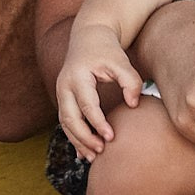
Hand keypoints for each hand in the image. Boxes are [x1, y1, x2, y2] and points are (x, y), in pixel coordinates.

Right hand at [56, 24, 142, 159]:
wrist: (89, 37)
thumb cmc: (107, 50)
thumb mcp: (121, 61)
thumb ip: (131, 81)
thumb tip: (133, 104)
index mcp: (78, 76)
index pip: (86, 104)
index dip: (97, 123)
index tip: (111, 137)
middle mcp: (64, 85)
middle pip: (69, 118)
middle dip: (84, 137)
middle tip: (101, 151)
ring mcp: (61, 92)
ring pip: (65, 123)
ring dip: (77, 141)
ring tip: (94, 157)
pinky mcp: (64, 98)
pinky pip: (65, 122)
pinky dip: (74, 137)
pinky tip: (83, 153)